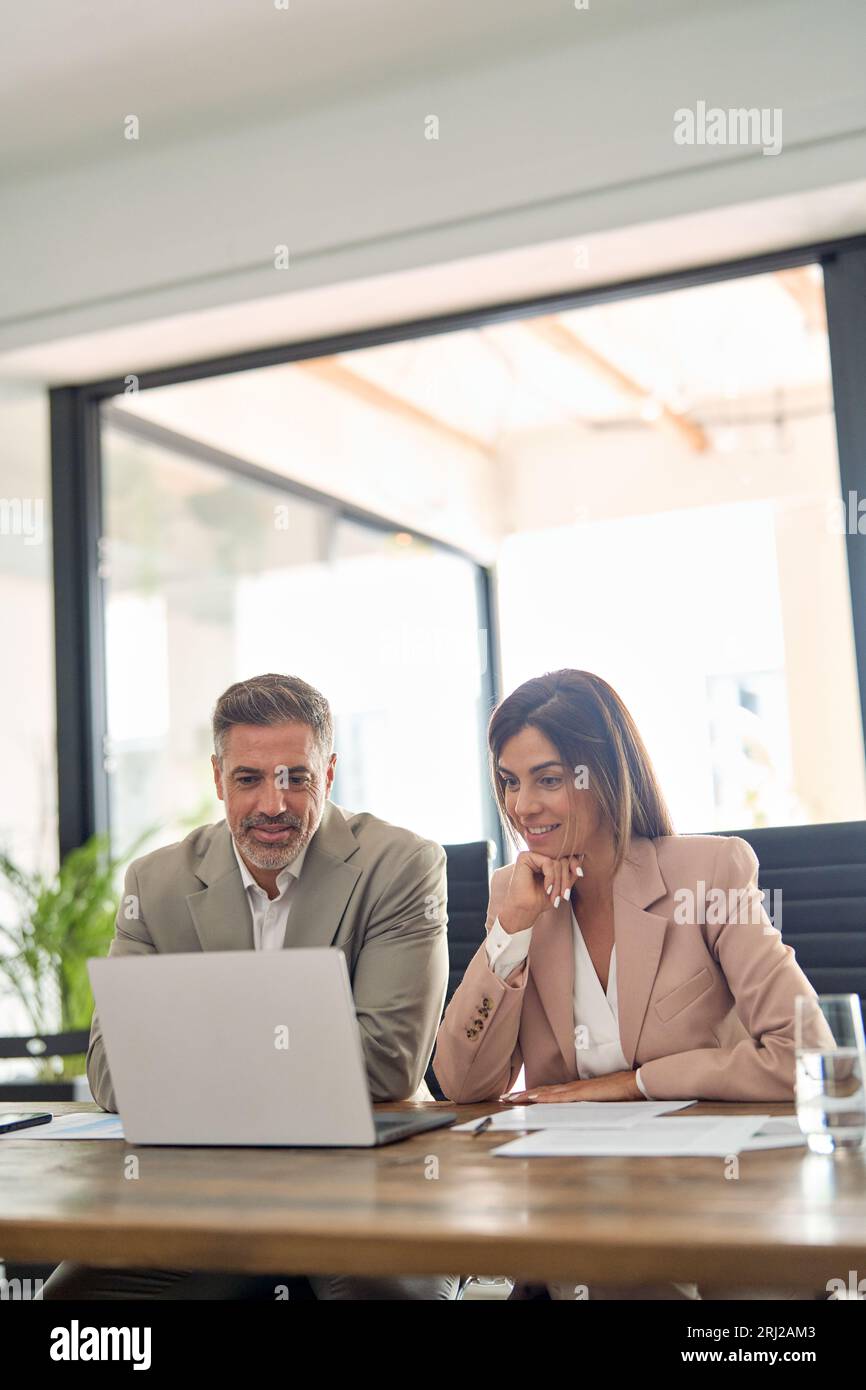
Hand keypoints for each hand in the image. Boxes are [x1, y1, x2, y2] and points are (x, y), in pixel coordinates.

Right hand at [498, 851, 584, 934]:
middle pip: (562, 859)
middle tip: (564, 895)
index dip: (574, 864)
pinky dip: (550, 877)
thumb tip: (582, 860)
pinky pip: (547, 862)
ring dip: (558, 881)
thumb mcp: (561, 885)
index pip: (565, 856)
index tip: (579, 874)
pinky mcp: (524, 857)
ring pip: (556, 862)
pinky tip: (547, 888)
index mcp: (546, 860)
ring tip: (554, 896)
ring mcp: (532, 856)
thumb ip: (569, 873)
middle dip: (565, 879)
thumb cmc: (540, 900)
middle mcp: (538, 856)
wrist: (524, 910)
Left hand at [500, 1071, 644, 1102]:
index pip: (548, 1093)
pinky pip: (560, 1096)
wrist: (634, 1084)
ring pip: (547, 1092)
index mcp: (575, 1091)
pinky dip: (546, 1097)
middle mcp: (572, 1088)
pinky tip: (535, 1099)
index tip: (515, 1099)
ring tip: (511, 1099)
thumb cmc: (620, 1094)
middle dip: (522, 1095)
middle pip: (542, 1091)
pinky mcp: (582, 1093)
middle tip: (503, 1099)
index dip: (531, 1095)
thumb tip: (578, 1115)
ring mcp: (576, 1090)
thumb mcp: (599, 1104)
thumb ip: (588, 1108)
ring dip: (528, 1095)